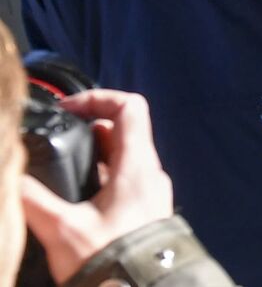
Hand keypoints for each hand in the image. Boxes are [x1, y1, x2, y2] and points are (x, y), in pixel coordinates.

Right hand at [21, 90, 174, 284]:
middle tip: (57, 143)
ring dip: (93, 158)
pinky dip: (100, 180)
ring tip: (60, 173)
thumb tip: (11, 177)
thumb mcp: (62, 228)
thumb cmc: (111, 259)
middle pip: (123, 132)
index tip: (69, 109)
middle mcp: (150, 173)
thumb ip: (32, 199)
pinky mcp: (145, 213)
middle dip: (88, 132)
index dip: (98, 99)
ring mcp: (151, 193)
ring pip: (123, 159)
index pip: (130, 107)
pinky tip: (75, 201)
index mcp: (138, 165)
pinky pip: (125, 183)